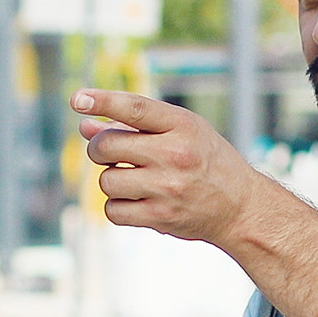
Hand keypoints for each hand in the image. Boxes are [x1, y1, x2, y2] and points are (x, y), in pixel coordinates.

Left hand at [76, 89, 268, 245]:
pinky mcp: (161, 217)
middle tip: (111, 153)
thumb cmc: (205, 162)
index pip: (134, 108)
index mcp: (182, 125)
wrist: (240, 207)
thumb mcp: (180, 132)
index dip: (102, 101)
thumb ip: (134, 127)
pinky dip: (117, 206)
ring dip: (111, 180)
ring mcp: (167, 187)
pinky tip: (135, 201)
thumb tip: (84, 126)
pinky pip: (113, 210)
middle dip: (100, 149)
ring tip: (133, 180)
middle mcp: (175, 154)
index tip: (77, 99)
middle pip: (107, 146)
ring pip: (106, 180)